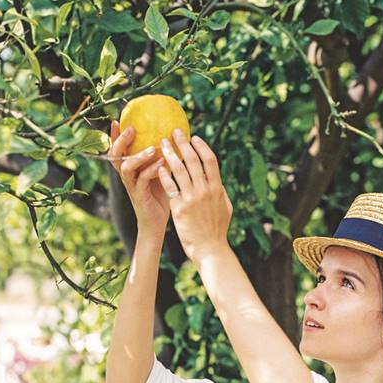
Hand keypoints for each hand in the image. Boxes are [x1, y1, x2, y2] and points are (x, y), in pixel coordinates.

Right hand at [107, 119, 169, 237]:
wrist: (157, 222)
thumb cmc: (160, 195)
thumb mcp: (160, 172)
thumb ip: (161, 157)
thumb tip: (172, 137)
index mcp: (130, 168)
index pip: (118, 149)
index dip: (115, 135)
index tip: (116, 119)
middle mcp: (127, 176)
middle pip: (115, 155)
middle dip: (121, 140)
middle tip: (131, 128)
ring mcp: (131, 186)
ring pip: (126, 167)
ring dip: (139, 156)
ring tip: (153, 148)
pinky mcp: (139, 196)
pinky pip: (142, 181)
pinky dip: (152, 171)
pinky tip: (163, 164)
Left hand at [158, 129, 232, 262]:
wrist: (210, 249)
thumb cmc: (217, 231)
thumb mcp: (225, 209)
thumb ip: (220, 192)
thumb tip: (217, 180)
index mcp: (217, 189)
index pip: (210, 160)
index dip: (201, 147)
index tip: (194, 138)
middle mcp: (205, 190)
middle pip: (193, 160)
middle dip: (183, 144)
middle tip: (174, 132)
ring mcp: (192, 198)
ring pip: (179, 170)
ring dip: (170, 154)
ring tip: (161, 144)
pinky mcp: (180, 208)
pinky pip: (170, 186)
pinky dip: (164, 174)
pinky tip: (158, 165)